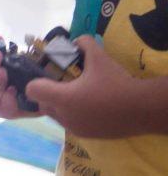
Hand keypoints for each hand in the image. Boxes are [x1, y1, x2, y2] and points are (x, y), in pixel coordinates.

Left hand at [26, 35, 140, 137]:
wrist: (142, 109)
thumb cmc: (117, 83)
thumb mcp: (100, 58)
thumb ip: (84, 44)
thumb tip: (77, 40)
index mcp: (62, 98)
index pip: (32, 90)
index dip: (37, 81)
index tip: (48, 76)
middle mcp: (64, 117)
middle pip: (43, 105)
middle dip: (48, 94)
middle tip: (62, 83)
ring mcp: (75, 128)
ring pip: (56, 116)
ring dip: (60, 106)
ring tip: (77, 94)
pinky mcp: (87, 136)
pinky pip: (71, 124)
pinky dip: (73, 115)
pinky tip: (89, 105)